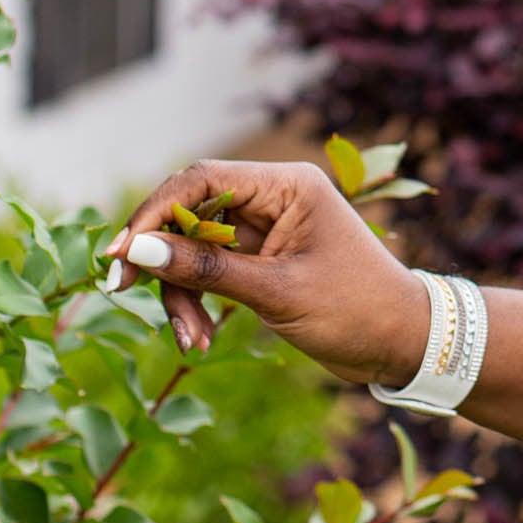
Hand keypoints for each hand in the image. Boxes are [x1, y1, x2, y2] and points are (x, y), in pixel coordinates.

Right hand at [109, 158, 432, 380]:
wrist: (402, 343)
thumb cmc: (355, 310)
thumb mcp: (276, 292)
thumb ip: (205, 269)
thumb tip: (136, 249)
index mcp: (287, 185)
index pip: (200, 178)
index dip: (153, 212)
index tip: (120, 254)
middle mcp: (273, 197)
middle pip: (189, 214)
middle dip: (161, 258)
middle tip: (127, 294)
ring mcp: (265, 229)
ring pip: (194, 248)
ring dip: (180, 292)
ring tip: (191, 340)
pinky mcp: (260, 259)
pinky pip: (209, 271)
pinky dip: (197, 302)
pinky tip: (198, 339)